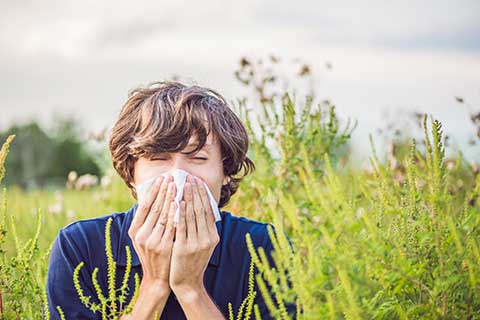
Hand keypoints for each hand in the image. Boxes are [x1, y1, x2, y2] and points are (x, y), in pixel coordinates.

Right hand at [128, 174, 177, 291]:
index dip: (153, 191)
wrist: (157, 278)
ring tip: (177, 185)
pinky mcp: (163, 246)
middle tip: (171, 177)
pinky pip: (171, 226)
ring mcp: (152, 241)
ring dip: (170, 198)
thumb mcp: (145, 237)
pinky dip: (176, 214)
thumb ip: (147, 220)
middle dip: (163, 191)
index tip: (161, 178)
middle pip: (154, 207)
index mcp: (134, 230)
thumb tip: (154, 197)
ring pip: (163, 215)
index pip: (144, 205)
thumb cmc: (154, 254)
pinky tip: (180, 203)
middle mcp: (141, 235)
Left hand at [169, 175, 219, 294]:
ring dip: (187, 198)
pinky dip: (180, 212)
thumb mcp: (203, 245)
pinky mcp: (184, 248)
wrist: (187, 283)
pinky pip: (181, 226)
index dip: (203, 195)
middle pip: (201, 210)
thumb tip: (200, 208)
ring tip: (183, 184)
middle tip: (190, 178)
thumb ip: (203, 228)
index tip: (198, 182)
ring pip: (192, 215)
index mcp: (213, 236)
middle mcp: (207, 238)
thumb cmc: (192, 261)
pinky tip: (177, 202)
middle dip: (195, 192)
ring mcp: (196, 243)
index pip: (209, 210)